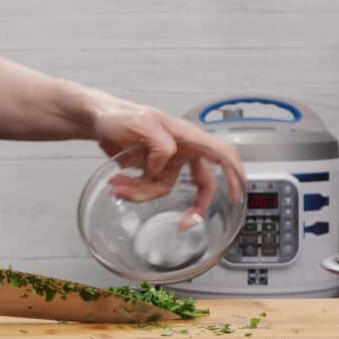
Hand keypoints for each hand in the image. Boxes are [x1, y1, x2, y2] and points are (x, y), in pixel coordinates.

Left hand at [91, 97, 245, 226]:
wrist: (99, 120)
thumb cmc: (120, 114)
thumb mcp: (141, 123)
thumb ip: (160, 144)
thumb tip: (165, 164)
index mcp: (186, 137)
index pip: (221, 153)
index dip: (235, 172)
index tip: (239, 193)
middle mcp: (181, 150)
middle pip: (202, 182)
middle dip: (196, 205)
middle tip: (185, 223)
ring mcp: (167, 162)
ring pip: (165, 189)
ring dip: (142, 192)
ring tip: (118, 187)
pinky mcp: (151, 171)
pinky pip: (148, 188)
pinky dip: (132, 190)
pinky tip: (117, 183)